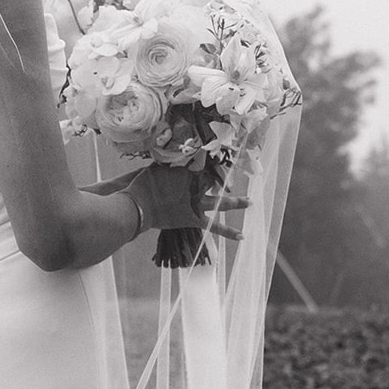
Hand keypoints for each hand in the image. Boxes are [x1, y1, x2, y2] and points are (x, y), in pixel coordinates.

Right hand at [126, 164, 248, 239]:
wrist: (137, 205)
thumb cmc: (143, 184)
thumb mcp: (157, 167)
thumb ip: (170, 161)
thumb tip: (175, 151)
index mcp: (189, 170)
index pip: (207, 163)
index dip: (213, 159)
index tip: (219, 153)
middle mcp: (197, 185)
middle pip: (216, 178)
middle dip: (224, 176)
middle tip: (235, 172)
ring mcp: (197, 202)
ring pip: (221, 201)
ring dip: (236, 202)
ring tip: (250, 202)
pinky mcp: (195, 219)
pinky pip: (214, 226)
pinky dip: (228, 232)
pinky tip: (242, 236)